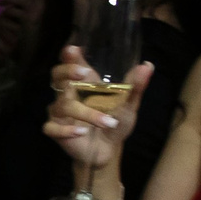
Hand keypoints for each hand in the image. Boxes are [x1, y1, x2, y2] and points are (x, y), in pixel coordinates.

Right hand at [42, 50, 152, 172]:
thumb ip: (135, 87)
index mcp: (83, 83)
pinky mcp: (56, 130)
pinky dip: (66, 130)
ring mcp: (60, 112)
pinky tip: (81, 132)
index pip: (70, 63)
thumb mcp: (128, 105)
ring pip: (63, 106)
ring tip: (109, 123)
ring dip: (86, 113)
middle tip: (84, 73)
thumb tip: (148, 66)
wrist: (108, 150)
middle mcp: (67, 94)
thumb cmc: (115, 122)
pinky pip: (52, 128)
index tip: (73, 49)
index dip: (69, 55)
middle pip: (56, 76)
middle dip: (67, 72)